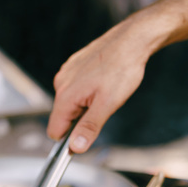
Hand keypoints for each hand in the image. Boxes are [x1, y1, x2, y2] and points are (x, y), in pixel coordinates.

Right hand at [46, 21, 148, 152]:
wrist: (133, 39)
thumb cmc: (122, 69)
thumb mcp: (108, 104)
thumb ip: (89, 127)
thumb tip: (76, 147)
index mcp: (66, 95)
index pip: (55, 131)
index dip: (69, 139)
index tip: (86, 134)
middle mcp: (61, 83)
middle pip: (63, 117)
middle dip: (80, 119)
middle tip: (103, 106)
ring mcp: (66, 73)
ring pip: (70, 103)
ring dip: (85, 105)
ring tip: (105, 91)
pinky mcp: (73, 66)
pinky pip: (75, 88)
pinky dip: (87, 91)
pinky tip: (102, 81)